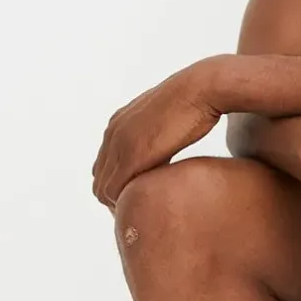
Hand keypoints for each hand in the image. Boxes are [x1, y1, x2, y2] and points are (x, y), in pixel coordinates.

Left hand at [92, 60, 221, 207]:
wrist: (200, 89)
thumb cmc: (196, 102)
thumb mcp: (170, 117)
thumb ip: (161, 133)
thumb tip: (171, 146)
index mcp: (120, 123)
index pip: (106, 164)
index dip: (121, 185)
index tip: (143, 195)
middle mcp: (113, 133)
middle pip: (100, 179)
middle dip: (118, 197)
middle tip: (143, 209)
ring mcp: (119, 144)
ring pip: (103, 189)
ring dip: (121, 203)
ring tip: (147, 211)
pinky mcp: (130, 156)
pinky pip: (114, 191)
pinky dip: (126, 203)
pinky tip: (149, 205)